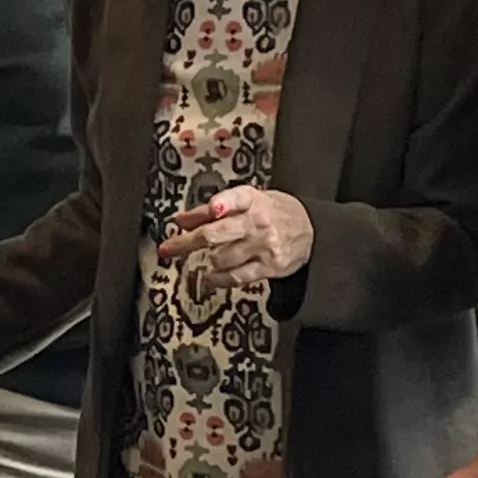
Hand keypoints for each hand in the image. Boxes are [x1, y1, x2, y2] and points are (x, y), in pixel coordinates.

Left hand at [157, 187, 312, 293]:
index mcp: (251, 200)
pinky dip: (218, 279)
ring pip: (221, 257)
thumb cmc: (270, 212)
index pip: (236, 198)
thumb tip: (180, 220)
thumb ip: (210, 210)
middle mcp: (257, 222)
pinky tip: (210, 278)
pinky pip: (236, 277)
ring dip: (207, 260)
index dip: (224, 203)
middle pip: (217, 233)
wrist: (310, 230)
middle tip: (167, 249)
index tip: (213, 208)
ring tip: (205, 260)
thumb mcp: (245, 201)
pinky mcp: (268, 267)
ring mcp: (263, 246)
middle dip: (187, 242)